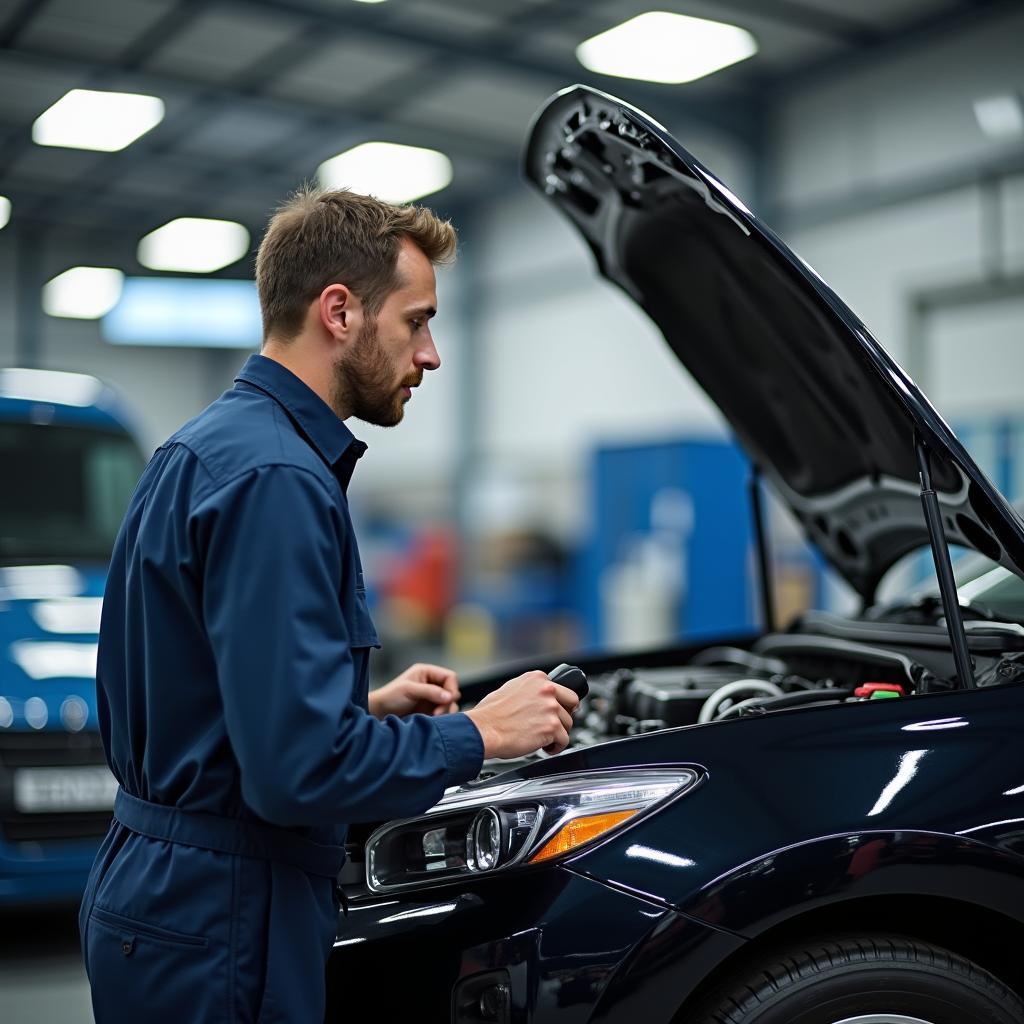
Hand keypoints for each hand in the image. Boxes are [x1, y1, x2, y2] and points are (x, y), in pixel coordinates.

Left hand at [369, 663, 460, 719]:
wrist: (379, 713)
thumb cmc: (390, 697)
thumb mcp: (409, 690)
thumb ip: (430, 691)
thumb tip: (450, 696)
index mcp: (427, 673)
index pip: (450, 677)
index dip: (451, 689)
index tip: (446, 700)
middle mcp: (432, 684)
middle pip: (452, 691)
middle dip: (447, 703)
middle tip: (437, 713)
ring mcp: (432, 698)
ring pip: (450, 704)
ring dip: (445, 712)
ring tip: (433, 718)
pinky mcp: (431, 710)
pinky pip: (444, 713)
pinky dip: (442, 718)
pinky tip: (432, 721)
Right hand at [465, 670, 579, 758]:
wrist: (484, 730)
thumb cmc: (490, 714)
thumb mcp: (510, 689)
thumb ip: (530, 691)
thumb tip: (537, 698)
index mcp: (537, 678)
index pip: (561, 689)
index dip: (559, 703)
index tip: (556, 711)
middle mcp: (546, 690)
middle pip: (571, 704)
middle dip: (564, 716)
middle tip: (555, 725)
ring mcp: (551, 708)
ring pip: (568, 724)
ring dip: (557, 733)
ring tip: (542, 738)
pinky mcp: (552, 727)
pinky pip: (564, 740)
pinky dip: (556, 747)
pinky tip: (544, 747)